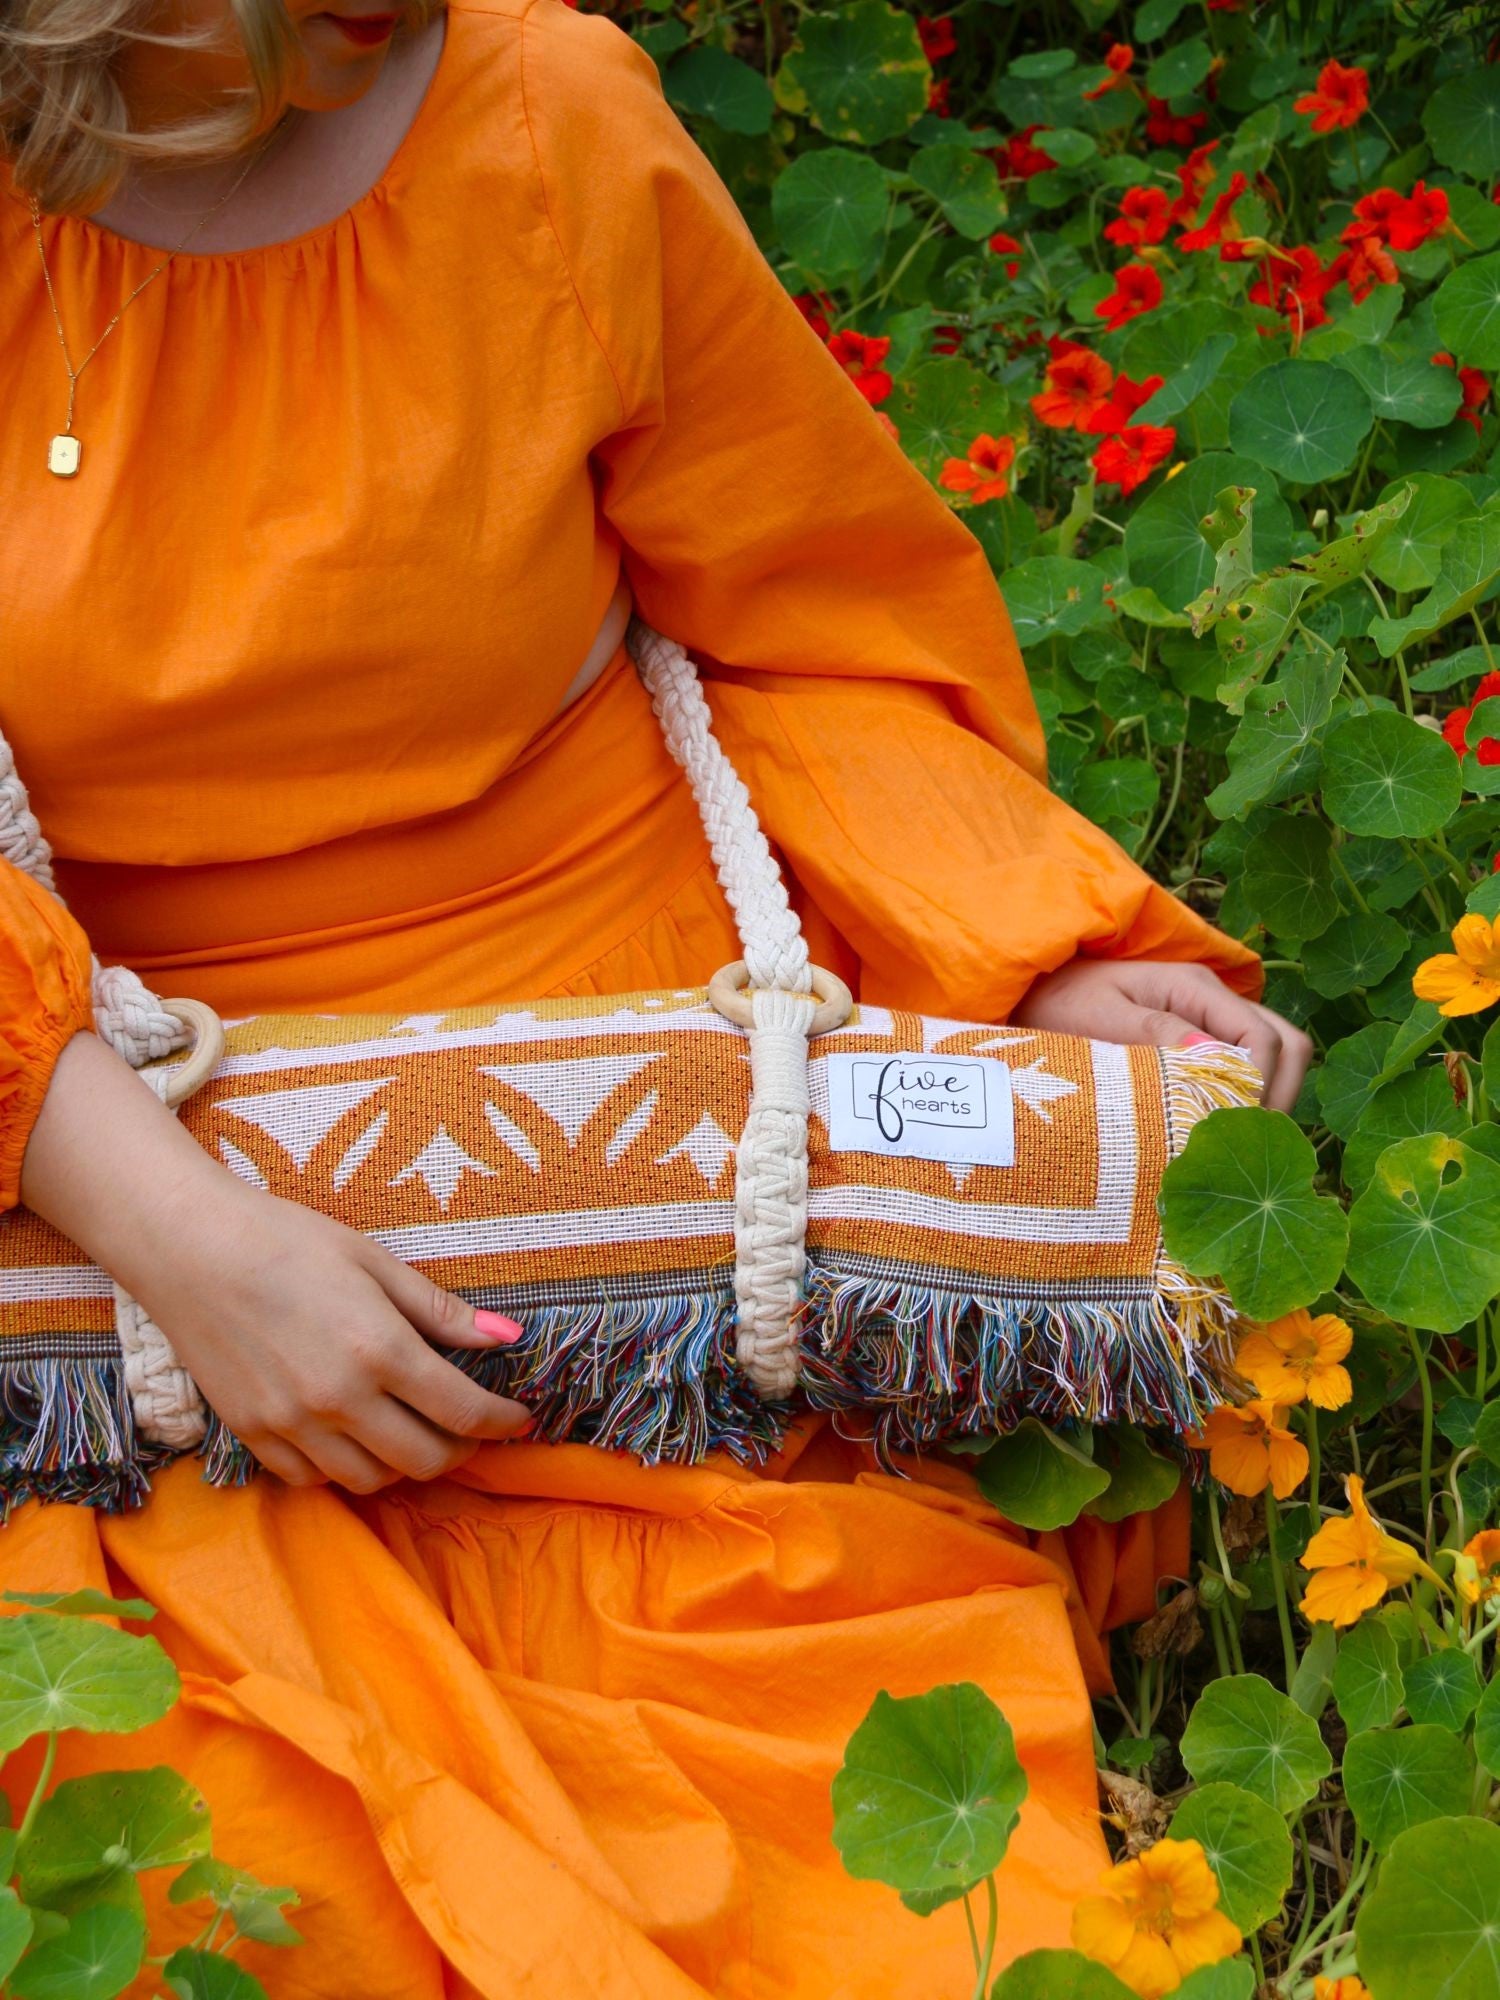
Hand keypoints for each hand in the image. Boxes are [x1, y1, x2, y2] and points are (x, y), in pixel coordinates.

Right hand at [127, 1178, 532, 1492]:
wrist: (191, 1248)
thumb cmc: (288, 1241)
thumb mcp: (375, 1263)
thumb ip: (442, 1311)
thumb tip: (508, 1336)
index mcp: (379, 1350)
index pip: (462, 1411)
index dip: (501, 1421)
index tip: (518, 1417)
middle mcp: (338, 1399)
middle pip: (424, 1460)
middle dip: (462, 1450)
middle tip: (470, 1430)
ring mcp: (292, 1424)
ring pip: (371, 1479)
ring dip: (405, 1465)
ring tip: (415, 1433)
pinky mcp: (253, 1435)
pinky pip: (314, 1479)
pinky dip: (345, 1469)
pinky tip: (355, 1438)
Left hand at [1010, 957, 1312, 1113]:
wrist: (1032, 992)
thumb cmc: (1057, 1004)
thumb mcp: (1096, 1018)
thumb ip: (1153, 1034)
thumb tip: (1213, 1058)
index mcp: (1192, 985)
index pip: (1262, 1038)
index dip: (1261, 1087)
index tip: (1232, 1131)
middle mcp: (1212, 997)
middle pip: (1287, 1044)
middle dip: (1279, 1094)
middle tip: (1245, 1145)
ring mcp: (1209, 1015)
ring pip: (1274, 1055)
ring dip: (1267, 1096)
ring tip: (1233, 1142)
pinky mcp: (1198, 1036)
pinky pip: (1244, 1063)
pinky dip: (1244, 1095)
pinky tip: (1215, 1128)